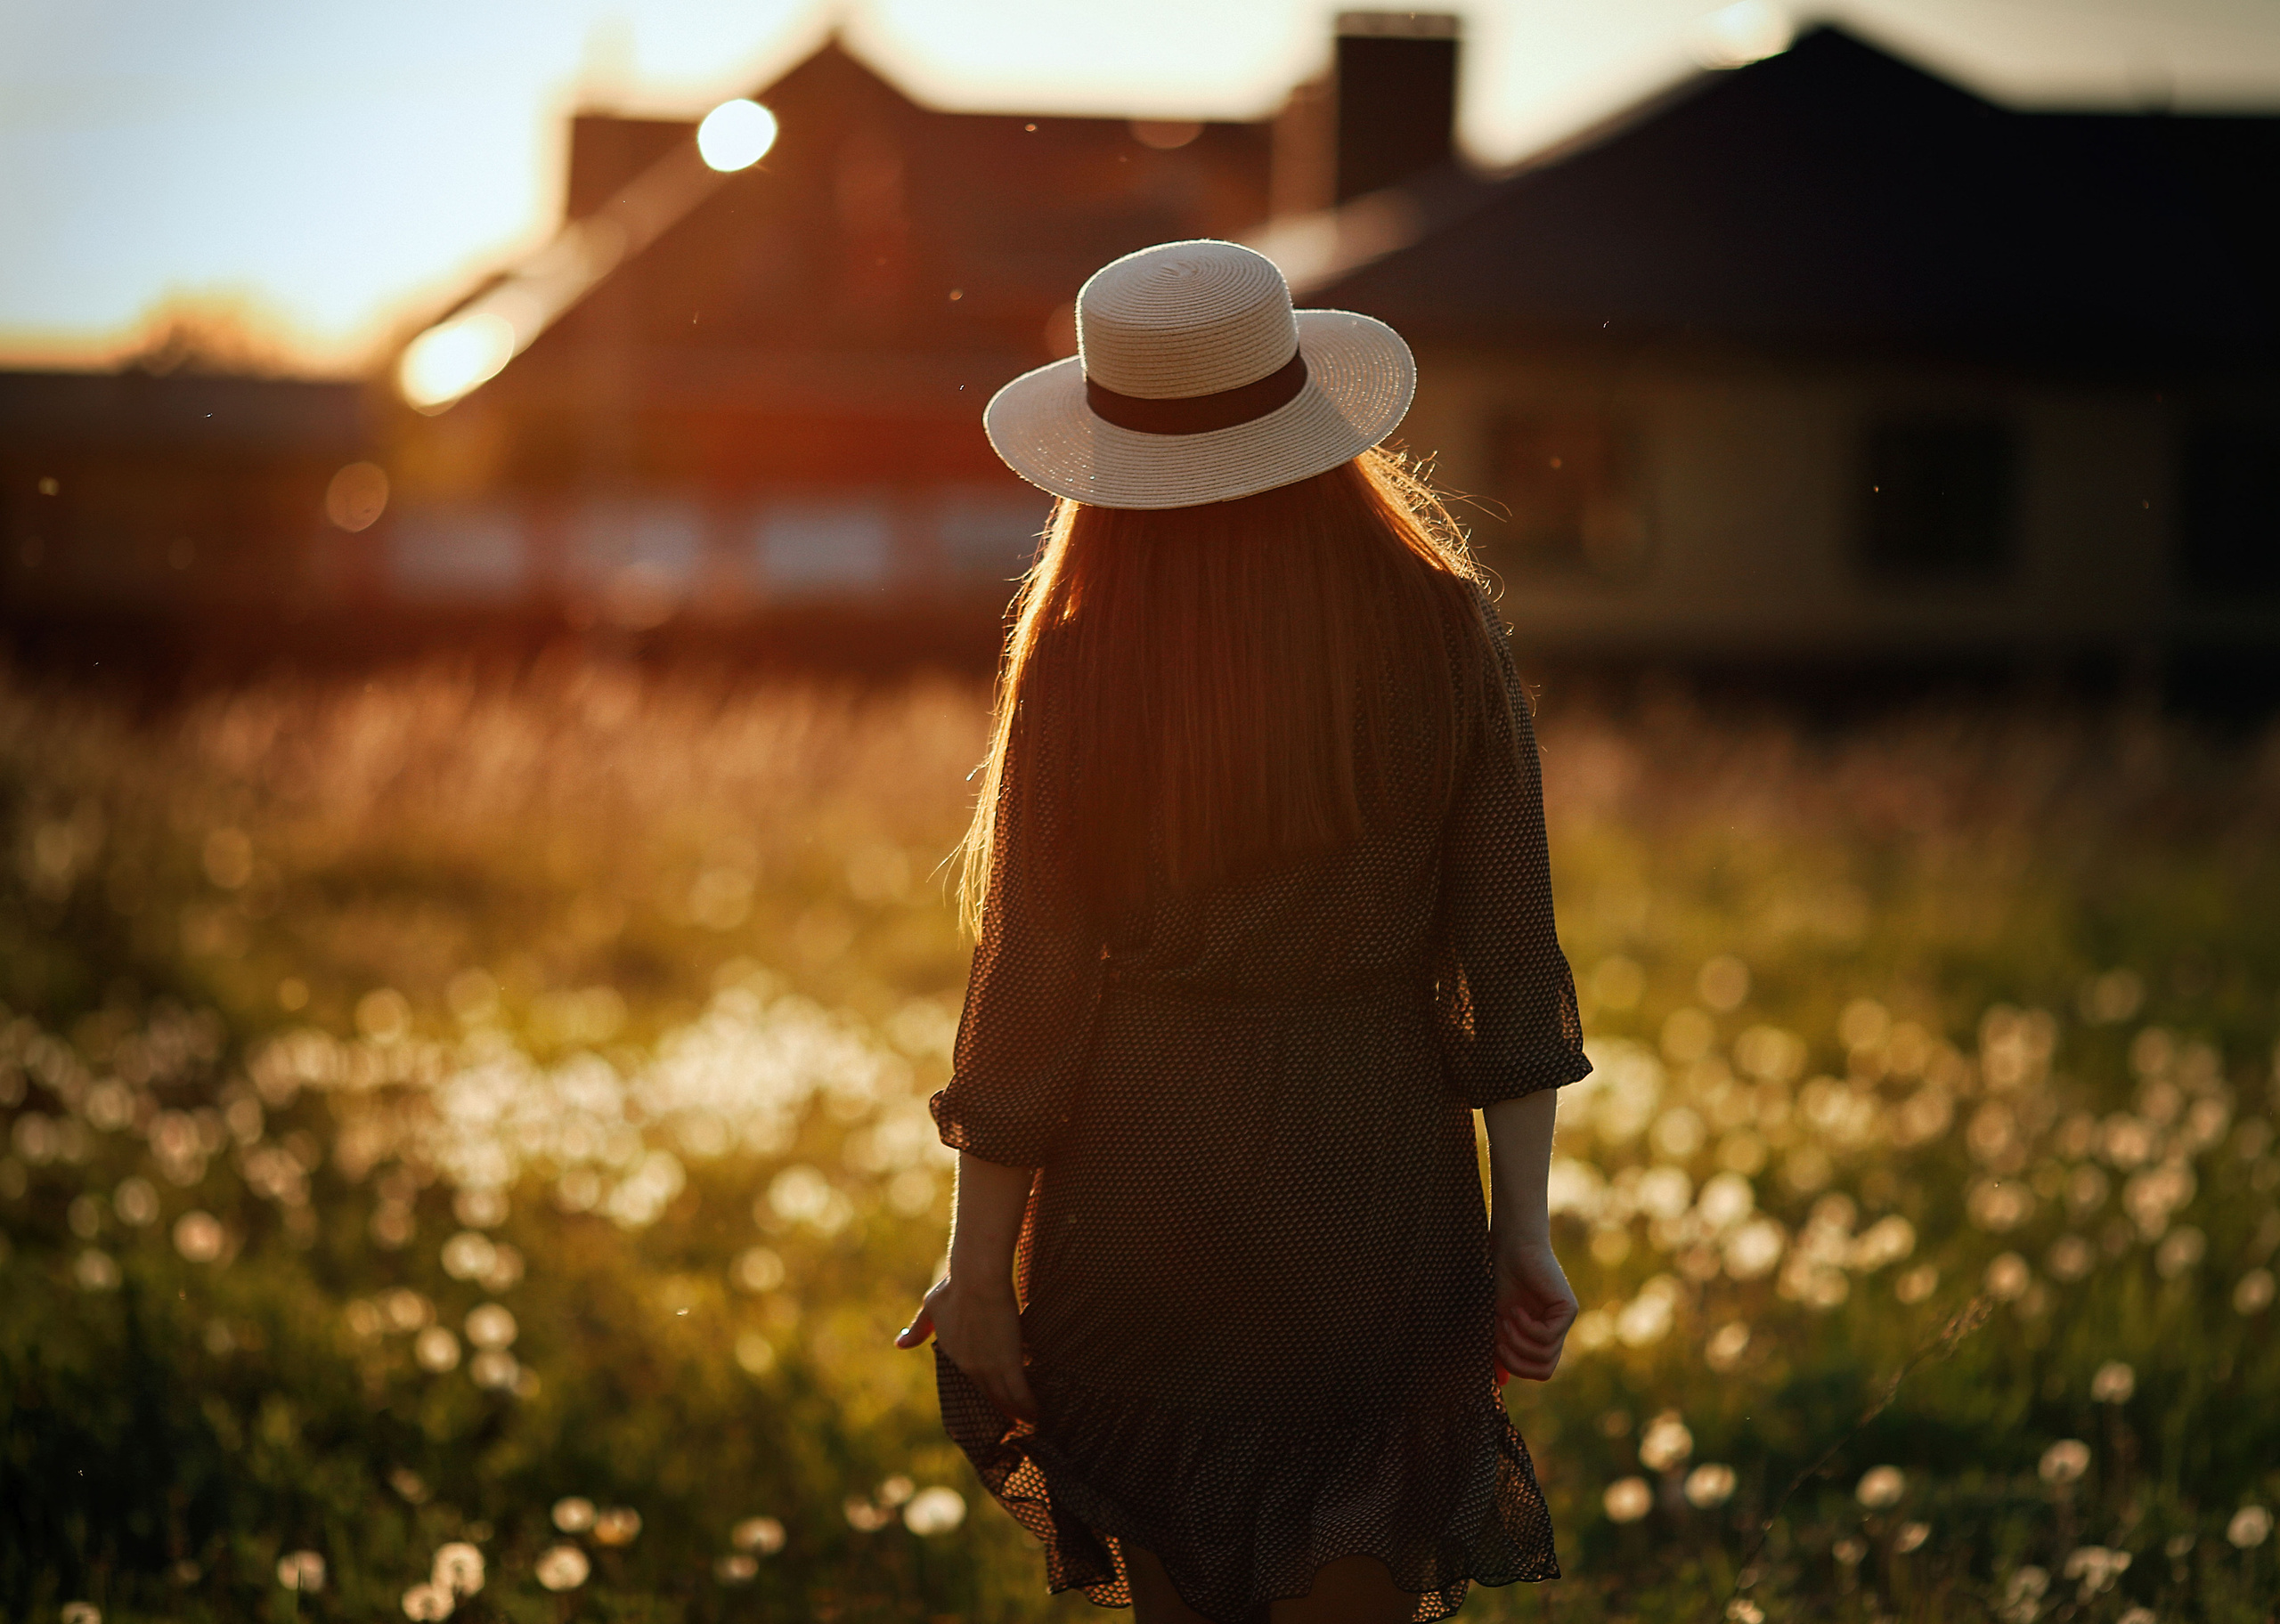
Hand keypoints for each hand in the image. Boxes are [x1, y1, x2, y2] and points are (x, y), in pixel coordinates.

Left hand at [895, 1273, 1038, 1423]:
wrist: (977, 1279)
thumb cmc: (955, 1287)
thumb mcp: (931, 1308)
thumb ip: (918, 1329)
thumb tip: (899, 1344)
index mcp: (953, 1355)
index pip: (971, 1382)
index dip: (984, 1396)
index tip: (995, 1404)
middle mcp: (969, 1366)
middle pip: (989, 1396)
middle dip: (1003, 1411)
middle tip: (1015, 1422)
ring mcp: (989, 1366)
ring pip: (1005, 1398)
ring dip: (1019, 1412)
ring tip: (1032, 1420)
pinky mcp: (1008, 1360)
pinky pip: (1019, 1390)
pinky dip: (1029, 1403)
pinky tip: (1038, 1412)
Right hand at [1489, 1229, 1576, 1382]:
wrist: (1510, 1249)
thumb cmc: (1501, 1281)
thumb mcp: (1495, 1323)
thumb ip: (1499, 1350)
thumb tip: (1503, 1382)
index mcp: (1542, 1336)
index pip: (1538, 1370)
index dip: (1516, 1365)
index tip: (1496, 1345)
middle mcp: (1557, 1331)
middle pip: (1545, 1370)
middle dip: (1518, 1360)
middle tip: (1499, 1340)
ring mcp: (1564, 1321)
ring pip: (1546, 1356)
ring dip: (1519, 1343)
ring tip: (1506, 1321)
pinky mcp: (1568, 1310)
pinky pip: (1548, 1337)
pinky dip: (1527, 1328)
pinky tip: (1516, 1310)